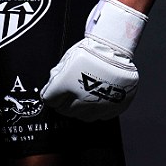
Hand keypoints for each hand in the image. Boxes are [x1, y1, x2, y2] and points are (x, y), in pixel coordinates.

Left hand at [41, 0, 146, 120]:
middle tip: (66, 97)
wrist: (116, 49)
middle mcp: (83, 98)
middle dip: (63, 104)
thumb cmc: (92, 50)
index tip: (53, 95)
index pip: (51, 101)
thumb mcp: (68, 58)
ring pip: (84, 117)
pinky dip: (98, 110)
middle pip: (66, 111)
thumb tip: (50, 87)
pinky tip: (97, 99)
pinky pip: (101, 116)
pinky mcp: (114, 107)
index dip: (51, 97)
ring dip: (80, 110)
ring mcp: (100, 104)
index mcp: (68, 84)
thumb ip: (57, 75)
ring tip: (83, 98)